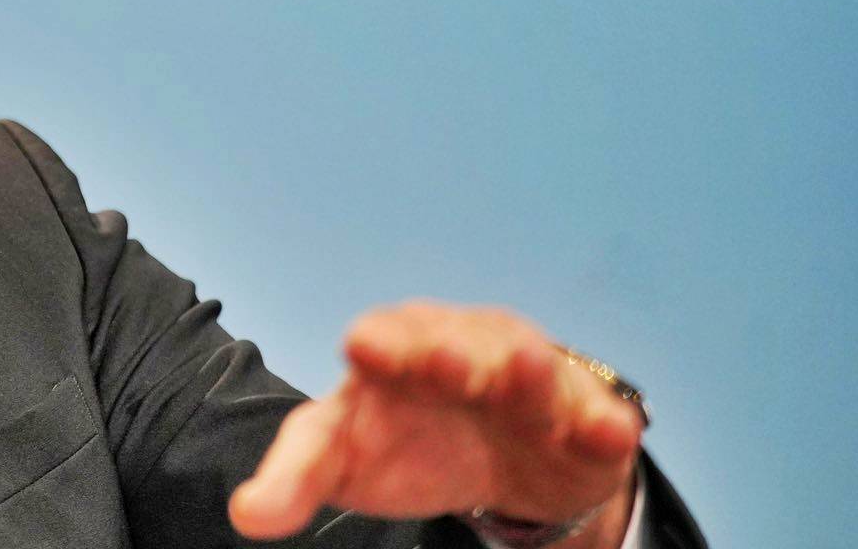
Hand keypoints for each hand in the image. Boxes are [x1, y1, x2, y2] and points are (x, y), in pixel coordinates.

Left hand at [229, 302, 642, 547]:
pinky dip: (603, 419)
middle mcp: (463, 350)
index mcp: (395, 354)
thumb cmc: (405, 443)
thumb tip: (247, 516)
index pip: (382, 341)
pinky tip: (610, 430)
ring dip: (527, 368)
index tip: (364, 348)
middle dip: (449, 351)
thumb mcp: (341, 458)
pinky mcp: (584, 416)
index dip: (378, 345)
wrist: (499, 459)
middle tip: (444, 361)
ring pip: (529, 367)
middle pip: (456, 345)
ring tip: (528, 368)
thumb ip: (294, 479)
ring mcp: (528, 379)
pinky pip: (597, 413)